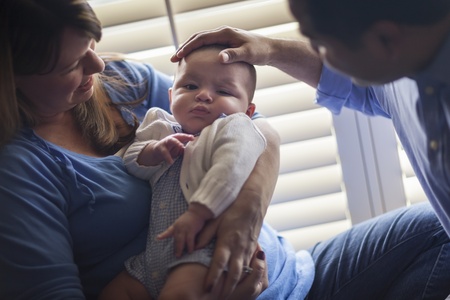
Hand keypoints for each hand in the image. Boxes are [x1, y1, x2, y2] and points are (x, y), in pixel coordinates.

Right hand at [139, 133, 193, 165]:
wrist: (156, 150)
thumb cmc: (169, 149)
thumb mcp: (176, 150)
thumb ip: (182, 150)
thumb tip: (188, 151)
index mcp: (176, 138)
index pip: (183, 136)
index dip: (188, 136)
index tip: (194, 138)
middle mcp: (171, 138)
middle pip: (179, 136)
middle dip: (185, 136)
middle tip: (191, 138)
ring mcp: (165, 142)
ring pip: (171, 141)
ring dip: (177, 143)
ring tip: (181, 146)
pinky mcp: (160, 148)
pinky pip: (165, 152)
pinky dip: (168, 157)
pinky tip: (171, 162)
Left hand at [157, 203, 211, 256]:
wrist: (197, 211)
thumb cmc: (190, 217)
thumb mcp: (181, 221)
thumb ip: (178, 228)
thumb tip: (177, 235)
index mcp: (176, 225)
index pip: (169, 231)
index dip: (163, 235)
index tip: (158, 238)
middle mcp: (179, 227)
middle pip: (176, 240)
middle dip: (176, 248)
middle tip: (176, 255)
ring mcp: (184, 229)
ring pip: (181, 241)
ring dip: (180, 249)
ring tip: (180, 255)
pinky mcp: (191, 230)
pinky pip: (189, 240)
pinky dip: (190, 246)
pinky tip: (190, 250)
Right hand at [171, 26, 322, 86]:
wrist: (270, 50)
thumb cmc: (260, 52)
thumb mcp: (248, 55)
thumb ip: (234, 55)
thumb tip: (220, 58)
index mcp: (225, 33)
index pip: (201, 38)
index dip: (188, 47)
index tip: (178, 57)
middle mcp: (223, 32)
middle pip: (198, 38)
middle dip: (184, 48)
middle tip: (173, 59)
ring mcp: (224, 37)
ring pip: (201, 41)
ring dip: (190, 49)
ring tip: (180, 59)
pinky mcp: (226, 42)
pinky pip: (207, 45)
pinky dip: (198, 51)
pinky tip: (195, 60)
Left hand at [196, 189, 264, 298]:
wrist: (252, 206)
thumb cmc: (231, 213)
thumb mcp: (216, 221)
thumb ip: (205, 235)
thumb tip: (194, 247)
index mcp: (226, 242)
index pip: (218, 263)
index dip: (213, 277)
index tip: (206, 288)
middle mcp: (238, 248)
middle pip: (234, 274)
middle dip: (226, 289)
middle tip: (218, 298)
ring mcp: (247, 251)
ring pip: (243, 273)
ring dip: (236, 286)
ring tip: (228, 295)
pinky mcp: (252, 251)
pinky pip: (249, 268)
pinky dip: (245, 278)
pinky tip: (240, 284)